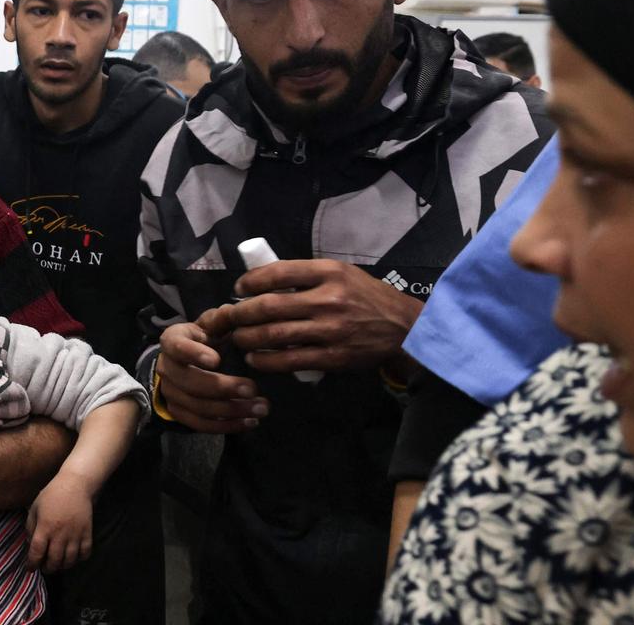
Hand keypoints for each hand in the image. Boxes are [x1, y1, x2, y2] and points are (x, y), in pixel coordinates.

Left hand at [25, 475, 92, 572]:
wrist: (76, 485)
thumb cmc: (52, 495)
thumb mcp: (35, 508)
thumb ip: (30, 527)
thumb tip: (30, 545)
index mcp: (45, 526)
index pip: (37, 552)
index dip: (32, 564)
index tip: (30, 568)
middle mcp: (60, 533)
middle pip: (53, 560)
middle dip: (47, 568)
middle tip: (44, 567)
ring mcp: (75, 534)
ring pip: (69, 560)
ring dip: (62, 567)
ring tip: (57, 565)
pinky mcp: (87, 532)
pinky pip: (85, 553)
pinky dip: (79, 559)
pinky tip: (73, 557)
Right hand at [157, 322, 267, 433]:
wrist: (189, 360)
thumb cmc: (205, 338)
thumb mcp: (212, 323)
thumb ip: (223, 318)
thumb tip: (235, 312)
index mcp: (172, 340)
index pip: (177, 347)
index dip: (194, 354)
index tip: (217, 360)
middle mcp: (167, 368)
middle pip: (190, 383)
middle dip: (223, 388)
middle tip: (254, 389)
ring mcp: (171, 393)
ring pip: (198, 407)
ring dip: (231, 410)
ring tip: (261, 409)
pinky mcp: (179, 413)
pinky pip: (200, 425)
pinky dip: (226, 426)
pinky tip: (249, 423)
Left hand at [197, 259, 423, 373]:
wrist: (405, 328)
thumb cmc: (367, 297)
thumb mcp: (341, 274)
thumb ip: (307, 276)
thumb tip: (262, 282)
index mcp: (328, 272)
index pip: (277, 272)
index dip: (250, 281)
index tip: (238, 289)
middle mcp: (328, 299)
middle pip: (268, 306)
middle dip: (239, 314)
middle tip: (228, 318)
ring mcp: (330, 330)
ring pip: (273, 334)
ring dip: (247, 338)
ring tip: (238, 339)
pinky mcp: (332, 356)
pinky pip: (289, 360)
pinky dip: (266, 360)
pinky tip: (255, 359)